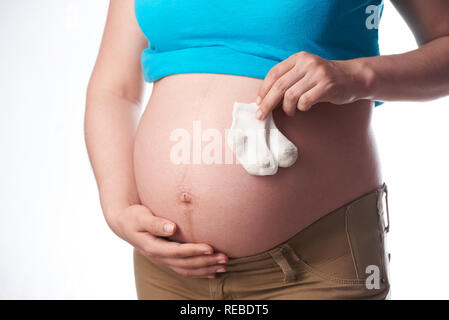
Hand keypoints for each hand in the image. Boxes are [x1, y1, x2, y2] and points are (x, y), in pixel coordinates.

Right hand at [109, 205, 227, 277]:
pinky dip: (200, 272)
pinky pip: (185, 270)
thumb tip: (172, 228)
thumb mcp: (141, 217)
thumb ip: (156, 223)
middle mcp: (159, 257)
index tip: (210, 248)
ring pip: (187, 270)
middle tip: (224, 258)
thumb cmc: (133, 217)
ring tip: (224, 265)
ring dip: (206, 269)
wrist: (124, 224)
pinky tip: (213, 272)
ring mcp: (163, 260)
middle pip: (186, 264)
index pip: (177, 252)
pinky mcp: (167, 259)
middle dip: (206, 262)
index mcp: (153, 247)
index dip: (194, 251)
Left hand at [255, 51, 371, 118]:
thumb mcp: (305, 72)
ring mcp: (318, 73)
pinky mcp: (327, 85)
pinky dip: (301, 108)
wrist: (354, 77)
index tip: (258, 103)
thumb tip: (264, 99)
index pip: (274, 74)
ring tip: (290, 112)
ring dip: (286, 108)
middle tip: (261, 116)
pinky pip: (305, 101)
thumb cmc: (324, 79)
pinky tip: (304, 108)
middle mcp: (307, 63)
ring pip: (290, 96)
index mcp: (299, 58)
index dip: (263, 90)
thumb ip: (288, 79)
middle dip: (267, 103)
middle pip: (279, 86)